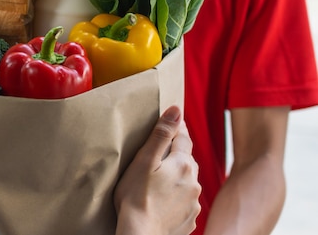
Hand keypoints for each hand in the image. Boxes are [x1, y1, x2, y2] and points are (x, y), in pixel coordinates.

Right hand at [114, 105, 200, 234]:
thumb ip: (161, 135)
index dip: (177, 129)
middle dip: (178, 154)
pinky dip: (177, 197)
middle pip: (187, 160)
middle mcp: (193, 182)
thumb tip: (176, 110)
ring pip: (188, 181)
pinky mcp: (190, 219)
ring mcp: (193, 203)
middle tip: (163, 153)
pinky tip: (164, 200)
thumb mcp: (144, 161)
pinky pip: (186, 201)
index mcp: (182, 164)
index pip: (183, 138)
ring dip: (178, 177)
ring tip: (160, 179)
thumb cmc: (136, 197)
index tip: (173, 123)